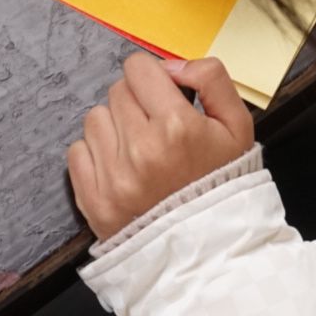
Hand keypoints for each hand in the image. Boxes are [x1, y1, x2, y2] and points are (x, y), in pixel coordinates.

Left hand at [67, 53, 254, 239]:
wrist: (210, 249)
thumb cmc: (223, 183)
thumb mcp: (238, 125)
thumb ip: (211, 79)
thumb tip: (171, 66)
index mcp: (177, 126)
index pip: (138, 68)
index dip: (151, 77)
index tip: (161, 95)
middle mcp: (141, 149)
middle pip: (116, 91)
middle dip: (135, 102)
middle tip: (156, 127)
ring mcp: (113, 177)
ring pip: (95, 119)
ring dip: (114, 127)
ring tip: (139, 150)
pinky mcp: (94, 200)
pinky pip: (77, 152)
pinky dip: (96, 155)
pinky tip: (122, 169)